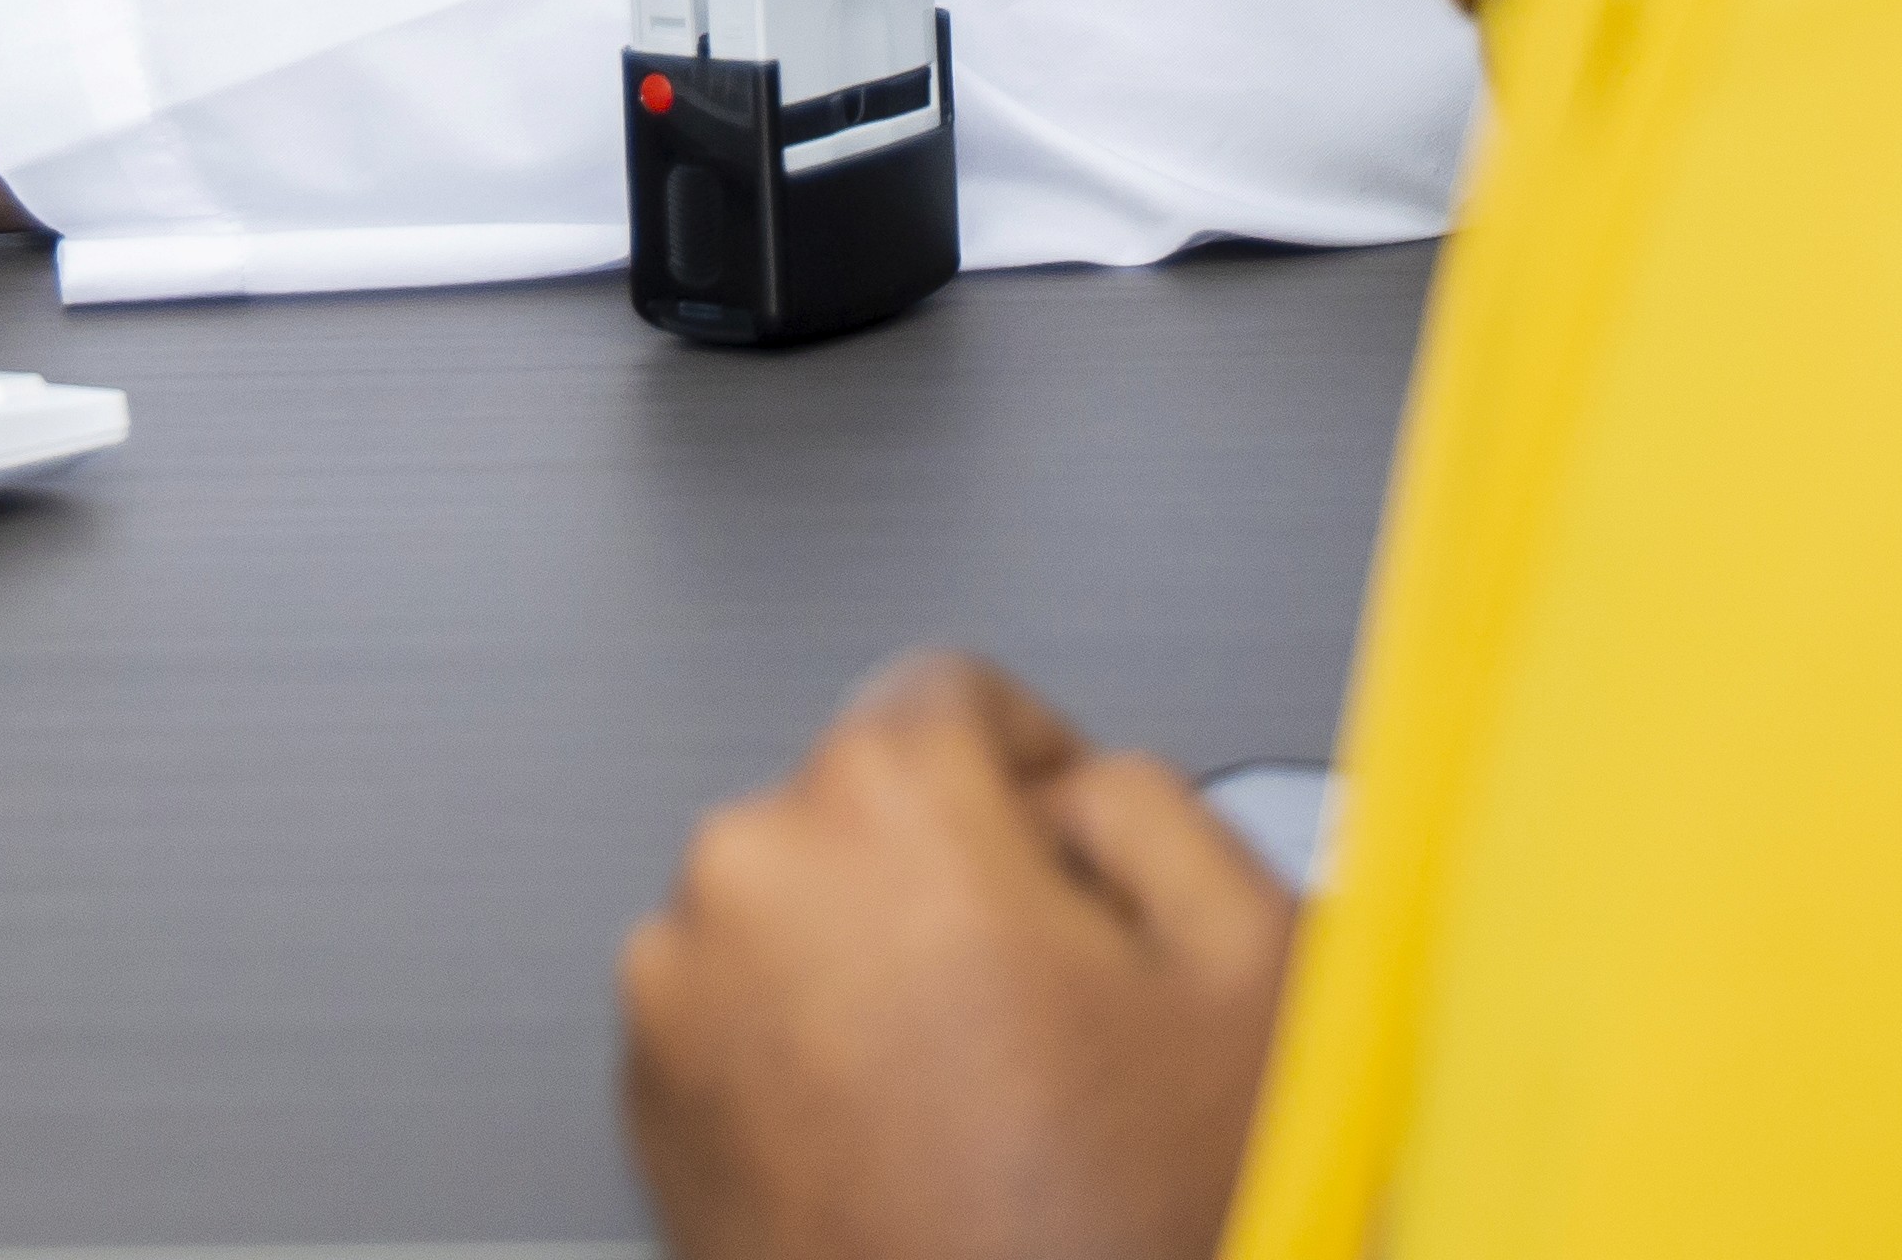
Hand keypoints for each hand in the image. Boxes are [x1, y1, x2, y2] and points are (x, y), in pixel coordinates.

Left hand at [618, 651, 1296, 1259]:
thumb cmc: (1129, 1238)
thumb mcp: (1256, 975)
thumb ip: (1155, 808)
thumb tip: (1079, 787)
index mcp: (882, 810)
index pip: (950, 696)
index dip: (1041, 777)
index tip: (1072, 860)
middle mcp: (743, 885)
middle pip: (868, 813)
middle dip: (959, 886)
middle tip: (1058, 1022)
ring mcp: (675, 1009)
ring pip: (805, 924)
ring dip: (885, 977)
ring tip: (991, 1113)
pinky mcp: (645, 1119)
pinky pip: (745, 1030)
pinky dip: (817, 1067)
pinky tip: (918, 1159)